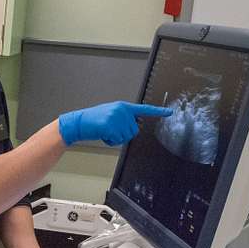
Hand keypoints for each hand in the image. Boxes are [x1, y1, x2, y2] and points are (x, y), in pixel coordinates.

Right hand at [57, 101, 171, 145]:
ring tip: (105, 131)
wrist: (79, 122)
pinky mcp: (111, 126)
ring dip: (116, 138)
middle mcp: (122, 110)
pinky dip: (110, 141)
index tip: (170, 112)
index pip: (144, 109)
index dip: (158, 112)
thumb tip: (134, 126)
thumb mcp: (111, 114)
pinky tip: (102, 134)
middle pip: (134, 130)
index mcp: (123, 106)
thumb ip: (124, 117)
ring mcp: (117, 118)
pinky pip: (117, 140)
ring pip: (126, 136)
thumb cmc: (93, 121)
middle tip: (110, 130)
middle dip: (123, 134)